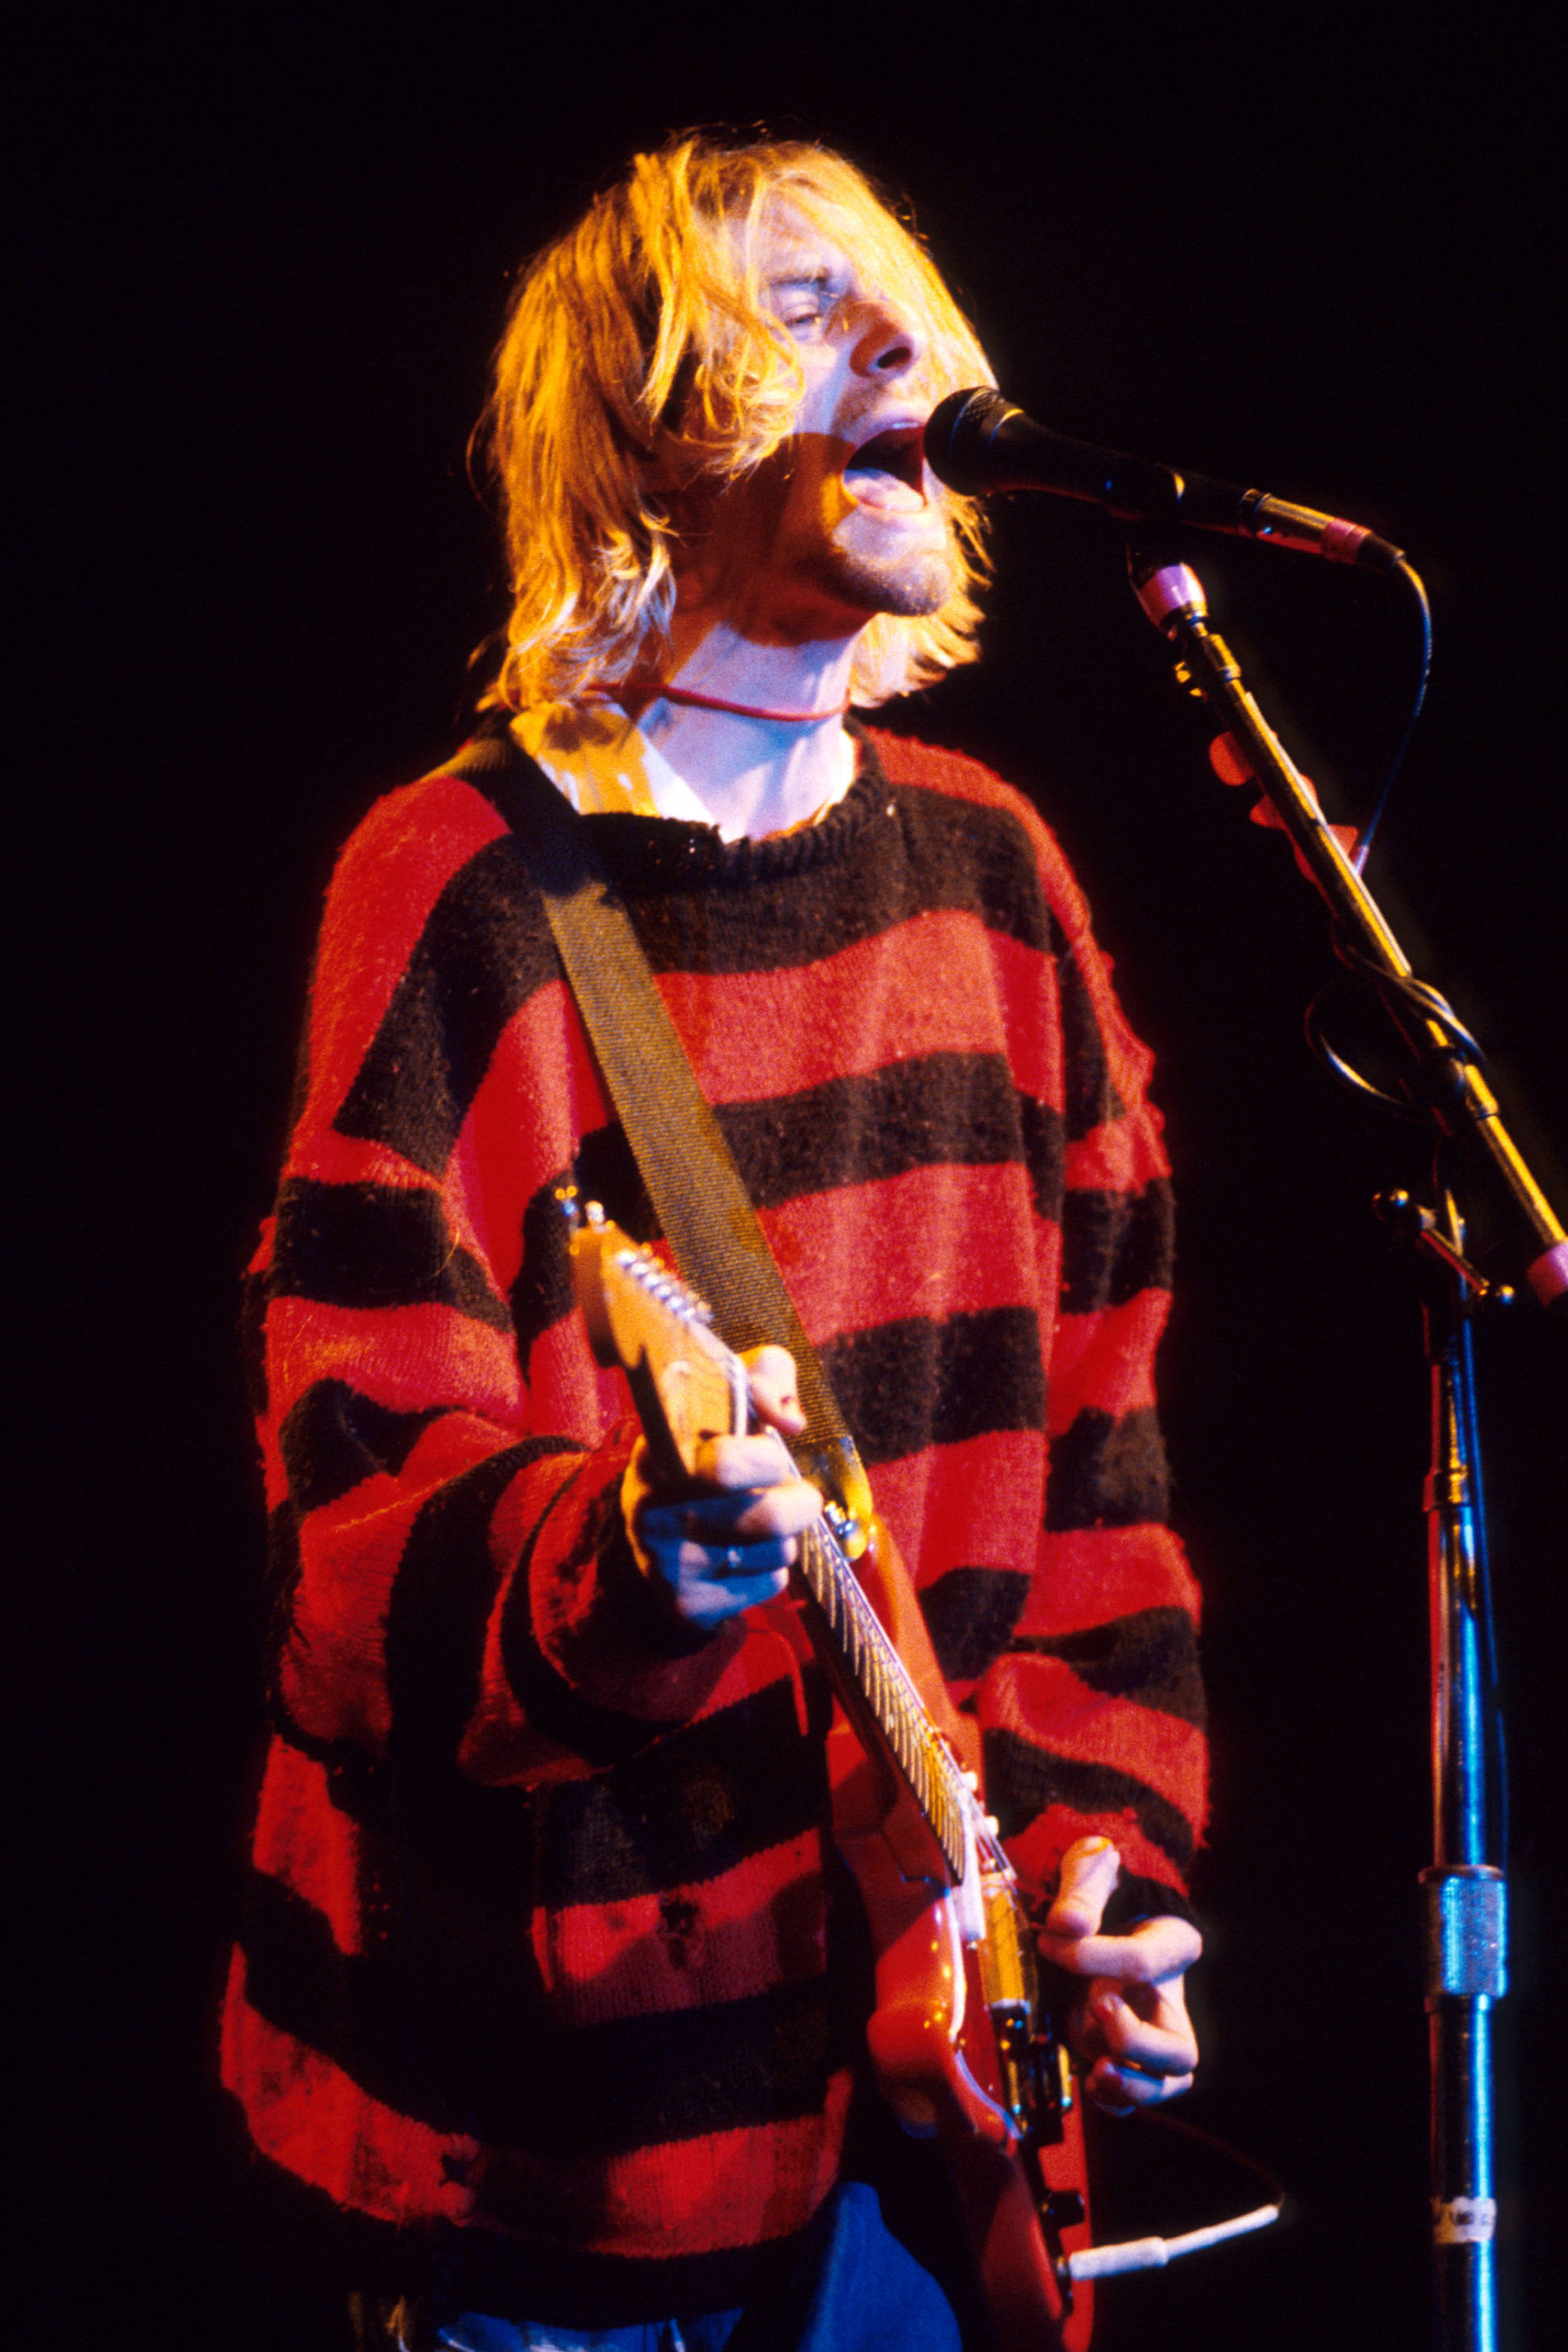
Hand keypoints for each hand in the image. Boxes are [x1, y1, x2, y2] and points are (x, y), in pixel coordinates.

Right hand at [623, 1345, 821, 1631]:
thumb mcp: (726, 1397)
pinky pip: (770, 1585)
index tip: (771, 1450)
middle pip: (769, 1518)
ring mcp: (667, 1564)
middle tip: (798, 1493)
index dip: (767, 1457)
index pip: (727, 1465)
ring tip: (764, 1521)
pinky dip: (773, 1568)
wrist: (652, 1529)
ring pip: (778, 1552)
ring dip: (787, 1535)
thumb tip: (790, 1421)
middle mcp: (653, 1513)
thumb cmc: (703, 1450)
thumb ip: (765, 1380)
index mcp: (658, 1455)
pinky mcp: (687, 1604)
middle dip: (800, 1502)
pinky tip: (748, 1553)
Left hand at [1037, 1836, 1201, 2115]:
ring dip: (1132, 2084)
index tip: (1050, 1942)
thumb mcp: (1093, 1871)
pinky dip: (1116, 2099)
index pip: (1145, 1962)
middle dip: (1135, 2041)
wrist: (1095, 1910)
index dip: (1094, 1957)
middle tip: (1096, 2006)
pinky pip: (1138, 2096)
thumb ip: (1082, 1892)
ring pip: (1167, 2083)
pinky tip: (1090, 2082)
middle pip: (1180, 2048)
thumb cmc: (1101, 1889)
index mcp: (1174, 1945)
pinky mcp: (1126, 2054)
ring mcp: (1152, 2033)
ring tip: (1098, 2069)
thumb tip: (1067, 1925)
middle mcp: (1170, 2000)